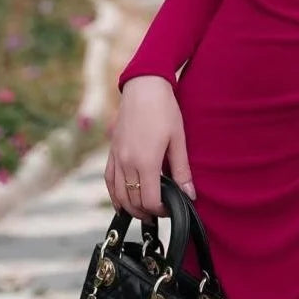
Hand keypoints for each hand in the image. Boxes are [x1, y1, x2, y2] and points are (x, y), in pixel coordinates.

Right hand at [104, 75, 195, 221]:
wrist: (144, 86)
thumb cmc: (164, 109)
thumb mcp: (178, 139)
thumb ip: (182, 170)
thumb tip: (190, 195)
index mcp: (145, 162)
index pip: (150, 200)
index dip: (161, 210)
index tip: (171, 208)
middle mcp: (127, 163)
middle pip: (133, 201)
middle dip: (147, 212)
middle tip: (160, 213)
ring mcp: (116, 157)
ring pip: (118, 194)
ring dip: (130, 207)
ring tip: (144, 211)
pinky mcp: (111, 151)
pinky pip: (109, 180)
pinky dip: (114, 195)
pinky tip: (122, 200)